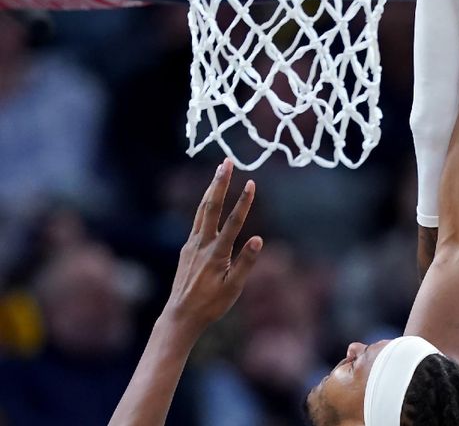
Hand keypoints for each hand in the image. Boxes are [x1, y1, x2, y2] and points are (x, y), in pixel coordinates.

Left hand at [162, 159, 262, 338]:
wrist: (179, 317)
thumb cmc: (211, 305)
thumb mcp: (234, 288)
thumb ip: (246, 262)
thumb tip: (258, 238)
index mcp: (216, 254)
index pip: (233, 223)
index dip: (243, 202)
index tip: (251, 183)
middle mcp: (202, 245)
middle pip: (211, 207)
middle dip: (220, 183)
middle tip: (227, 162)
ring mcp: (192, 245)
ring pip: (202, 210)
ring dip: (212, 188)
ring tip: (220, 170)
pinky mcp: (187, 248)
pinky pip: (197, 220)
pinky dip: (205, 204)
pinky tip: (210, 197)